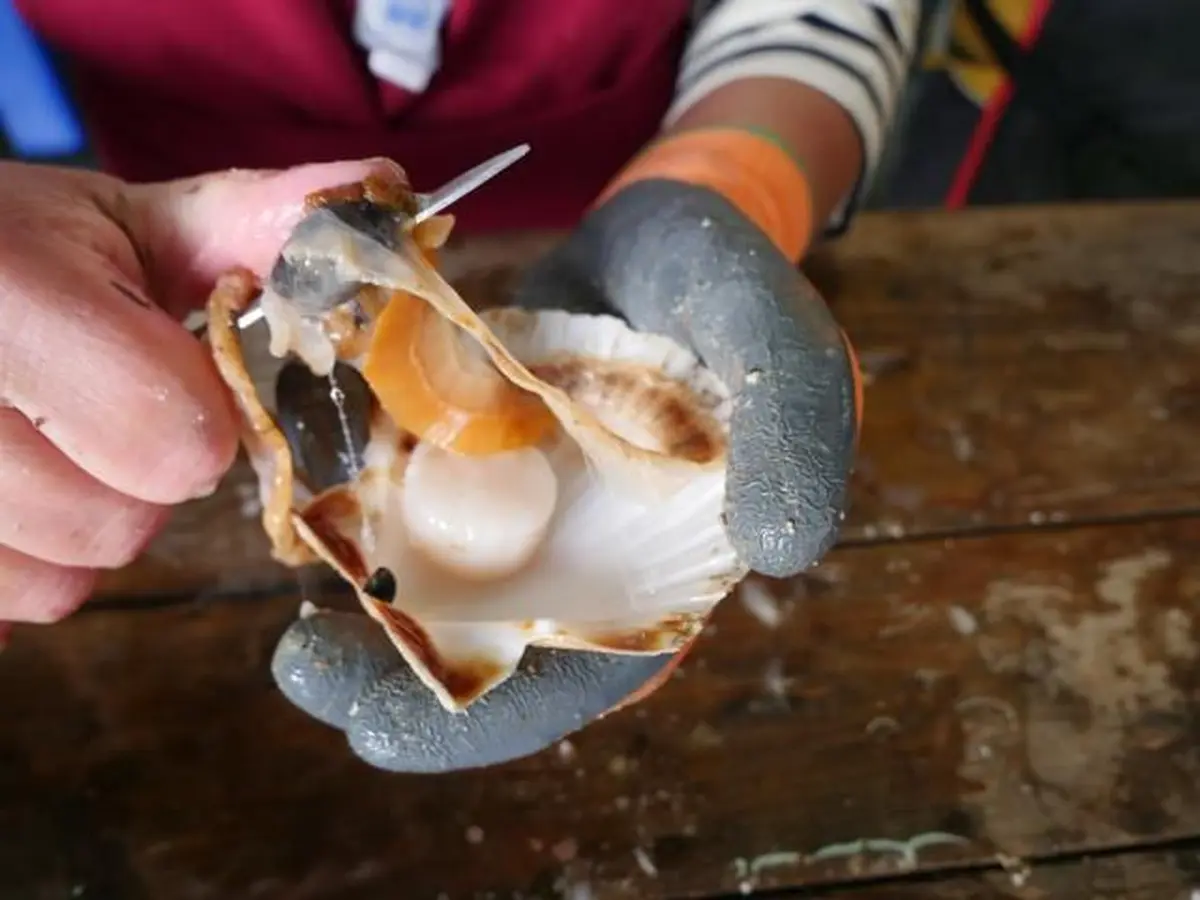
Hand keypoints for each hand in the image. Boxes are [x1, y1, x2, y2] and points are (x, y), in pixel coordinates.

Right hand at [0, 157, 395, 633]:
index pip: (175, 433)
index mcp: (11, 294)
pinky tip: (7, 483)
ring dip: (81, 524)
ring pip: (61, 580)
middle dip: (141, 476)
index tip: (166, 375)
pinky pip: (8, 606)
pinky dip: (24, 562)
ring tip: (45, 443)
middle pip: (119, 523)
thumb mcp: (123, 223)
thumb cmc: (9, 249)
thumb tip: (376, 192)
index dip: (197, 417)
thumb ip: (251, 221)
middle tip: (100, 414)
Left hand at [271, 177, 859, 772]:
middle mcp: (587, 554)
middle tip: (311, 683)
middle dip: (404, 686)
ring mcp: (520, 508)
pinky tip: (304, 537)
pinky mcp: (466, 456)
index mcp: (669, 563)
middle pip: (500, 650)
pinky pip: (407, 509)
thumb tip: (780, 553)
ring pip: (442, 592)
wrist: (662, 232)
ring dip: (367, 621)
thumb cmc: (731, 285)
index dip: (508, 710)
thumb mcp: (781, 338)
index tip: (393, 736)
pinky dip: (359, 532)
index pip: (596, 668)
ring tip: (292, 646)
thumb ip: (797, 427)